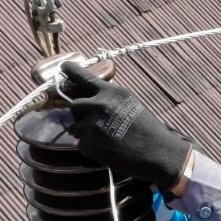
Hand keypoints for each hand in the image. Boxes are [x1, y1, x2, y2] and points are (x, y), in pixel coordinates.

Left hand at [60, 63, 192, 190]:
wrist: (157, 153)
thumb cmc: (148, 130)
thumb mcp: (130, 104)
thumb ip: (110, 98)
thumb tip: (90, 98)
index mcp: (112, 92)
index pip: (84, 78)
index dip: (71, 72)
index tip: (63, 67)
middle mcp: (99, 105)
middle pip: (74, 105)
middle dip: (80, 114)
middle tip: (93, 123)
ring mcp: (92, 125)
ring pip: (75, 126)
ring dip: (84, 132)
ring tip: (105, 138)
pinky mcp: (89, 144)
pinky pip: (81, 144)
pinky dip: (90, 148)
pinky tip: (107, 149)